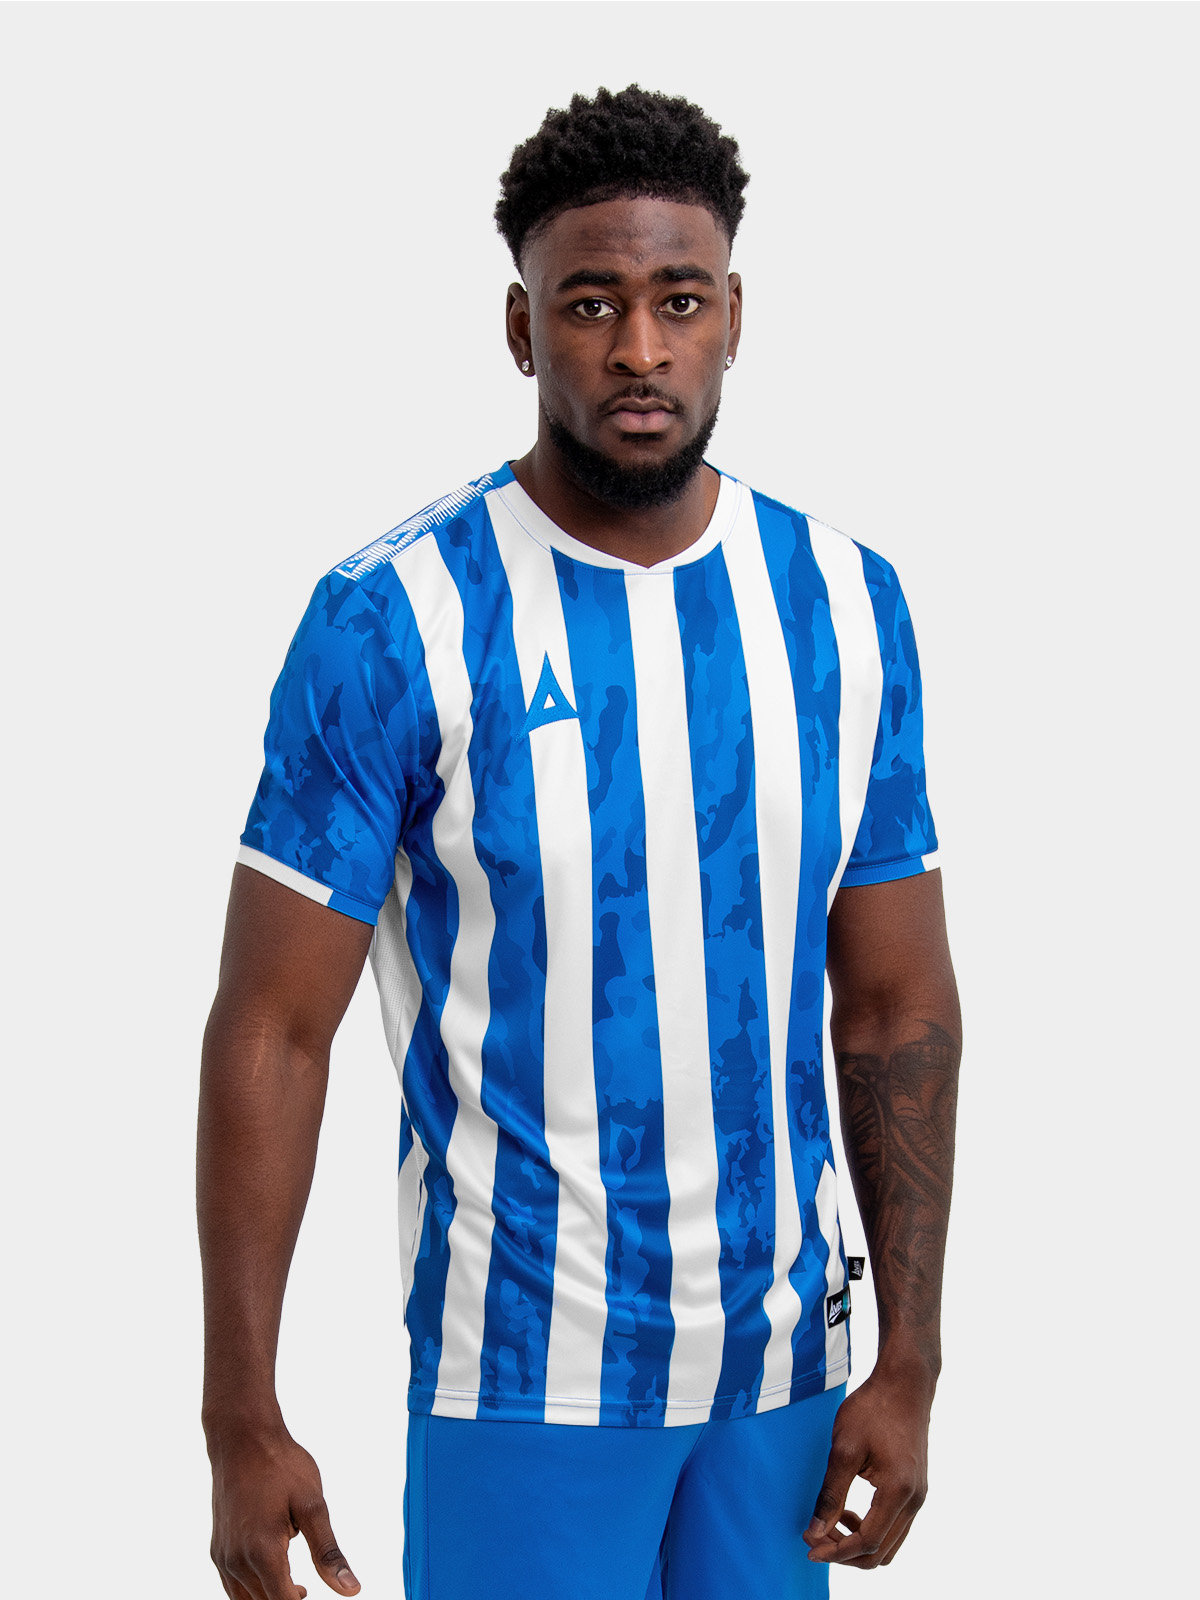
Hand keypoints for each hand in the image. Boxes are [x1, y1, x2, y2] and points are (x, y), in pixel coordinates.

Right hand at [208, 1426, 360, 1599]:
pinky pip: (234, 1587)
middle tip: (311, 1591)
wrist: (241, 1438)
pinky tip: (277, 1574)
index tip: (316, 1595)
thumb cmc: (280, 1465)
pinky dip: (255, 1590)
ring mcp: (224, 1557)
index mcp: (263, 1553)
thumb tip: (350, 1589)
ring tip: (300, 1589)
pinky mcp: (218, 1550)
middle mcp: (237, 1562)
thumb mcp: (312, 1505)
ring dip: (272, 1598)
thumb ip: (328, 1552)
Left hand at [803, 1369, 931, 1568]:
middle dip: (845, 1552)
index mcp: (898, 1492)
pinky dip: (870, 1530)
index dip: (836, 1552)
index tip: (809, 1547)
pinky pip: (894, 1527)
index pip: (867, 1543)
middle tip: (815, 1537)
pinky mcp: (915, 1489)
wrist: (905, 1383)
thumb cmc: (873, 1409)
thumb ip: (831, 1494)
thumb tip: (815, 1532)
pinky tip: (848, 1511)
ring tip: (829, 1524)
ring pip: (889, 1544)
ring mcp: (918, 1496)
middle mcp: (914, 1501)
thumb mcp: (844, 1448)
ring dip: (857, 1543)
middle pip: (880, 1553)